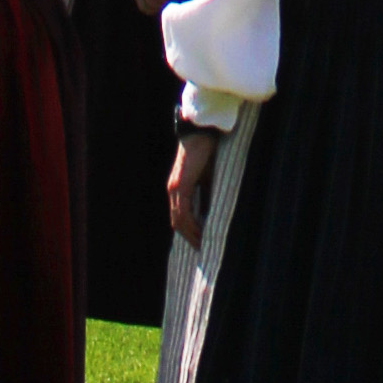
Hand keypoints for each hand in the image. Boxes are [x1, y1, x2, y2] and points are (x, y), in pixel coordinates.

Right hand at [117, 0, 185, 18]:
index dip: (176, 1)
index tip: (178, 3)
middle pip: (163, 2)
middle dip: (168, 5)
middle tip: (171, 6)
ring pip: (154, 6)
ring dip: (160, 9)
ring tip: (163, 7)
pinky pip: (144, 8)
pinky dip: (150, 11)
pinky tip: (155, 8)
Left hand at [167, 128, 217, 244]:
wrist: (201, 133)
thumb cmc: (206, 153)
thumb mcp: (207, 179)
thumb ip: (206, 196)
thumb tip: (209, 214)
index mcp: (178, 189)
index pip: (180, 217)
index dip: (189, 231)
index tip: (200, 242)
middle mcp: (173, 190)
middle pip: (177, 222)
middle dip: (189, 237)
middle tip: (201, 249)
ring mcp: (175, 189)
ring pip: (179, 220)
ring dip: (190, 235)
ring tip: (202, 246)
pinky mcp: (181, 186)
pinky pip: (183, 212)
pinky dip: (191, 225)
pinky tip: (201, 233)